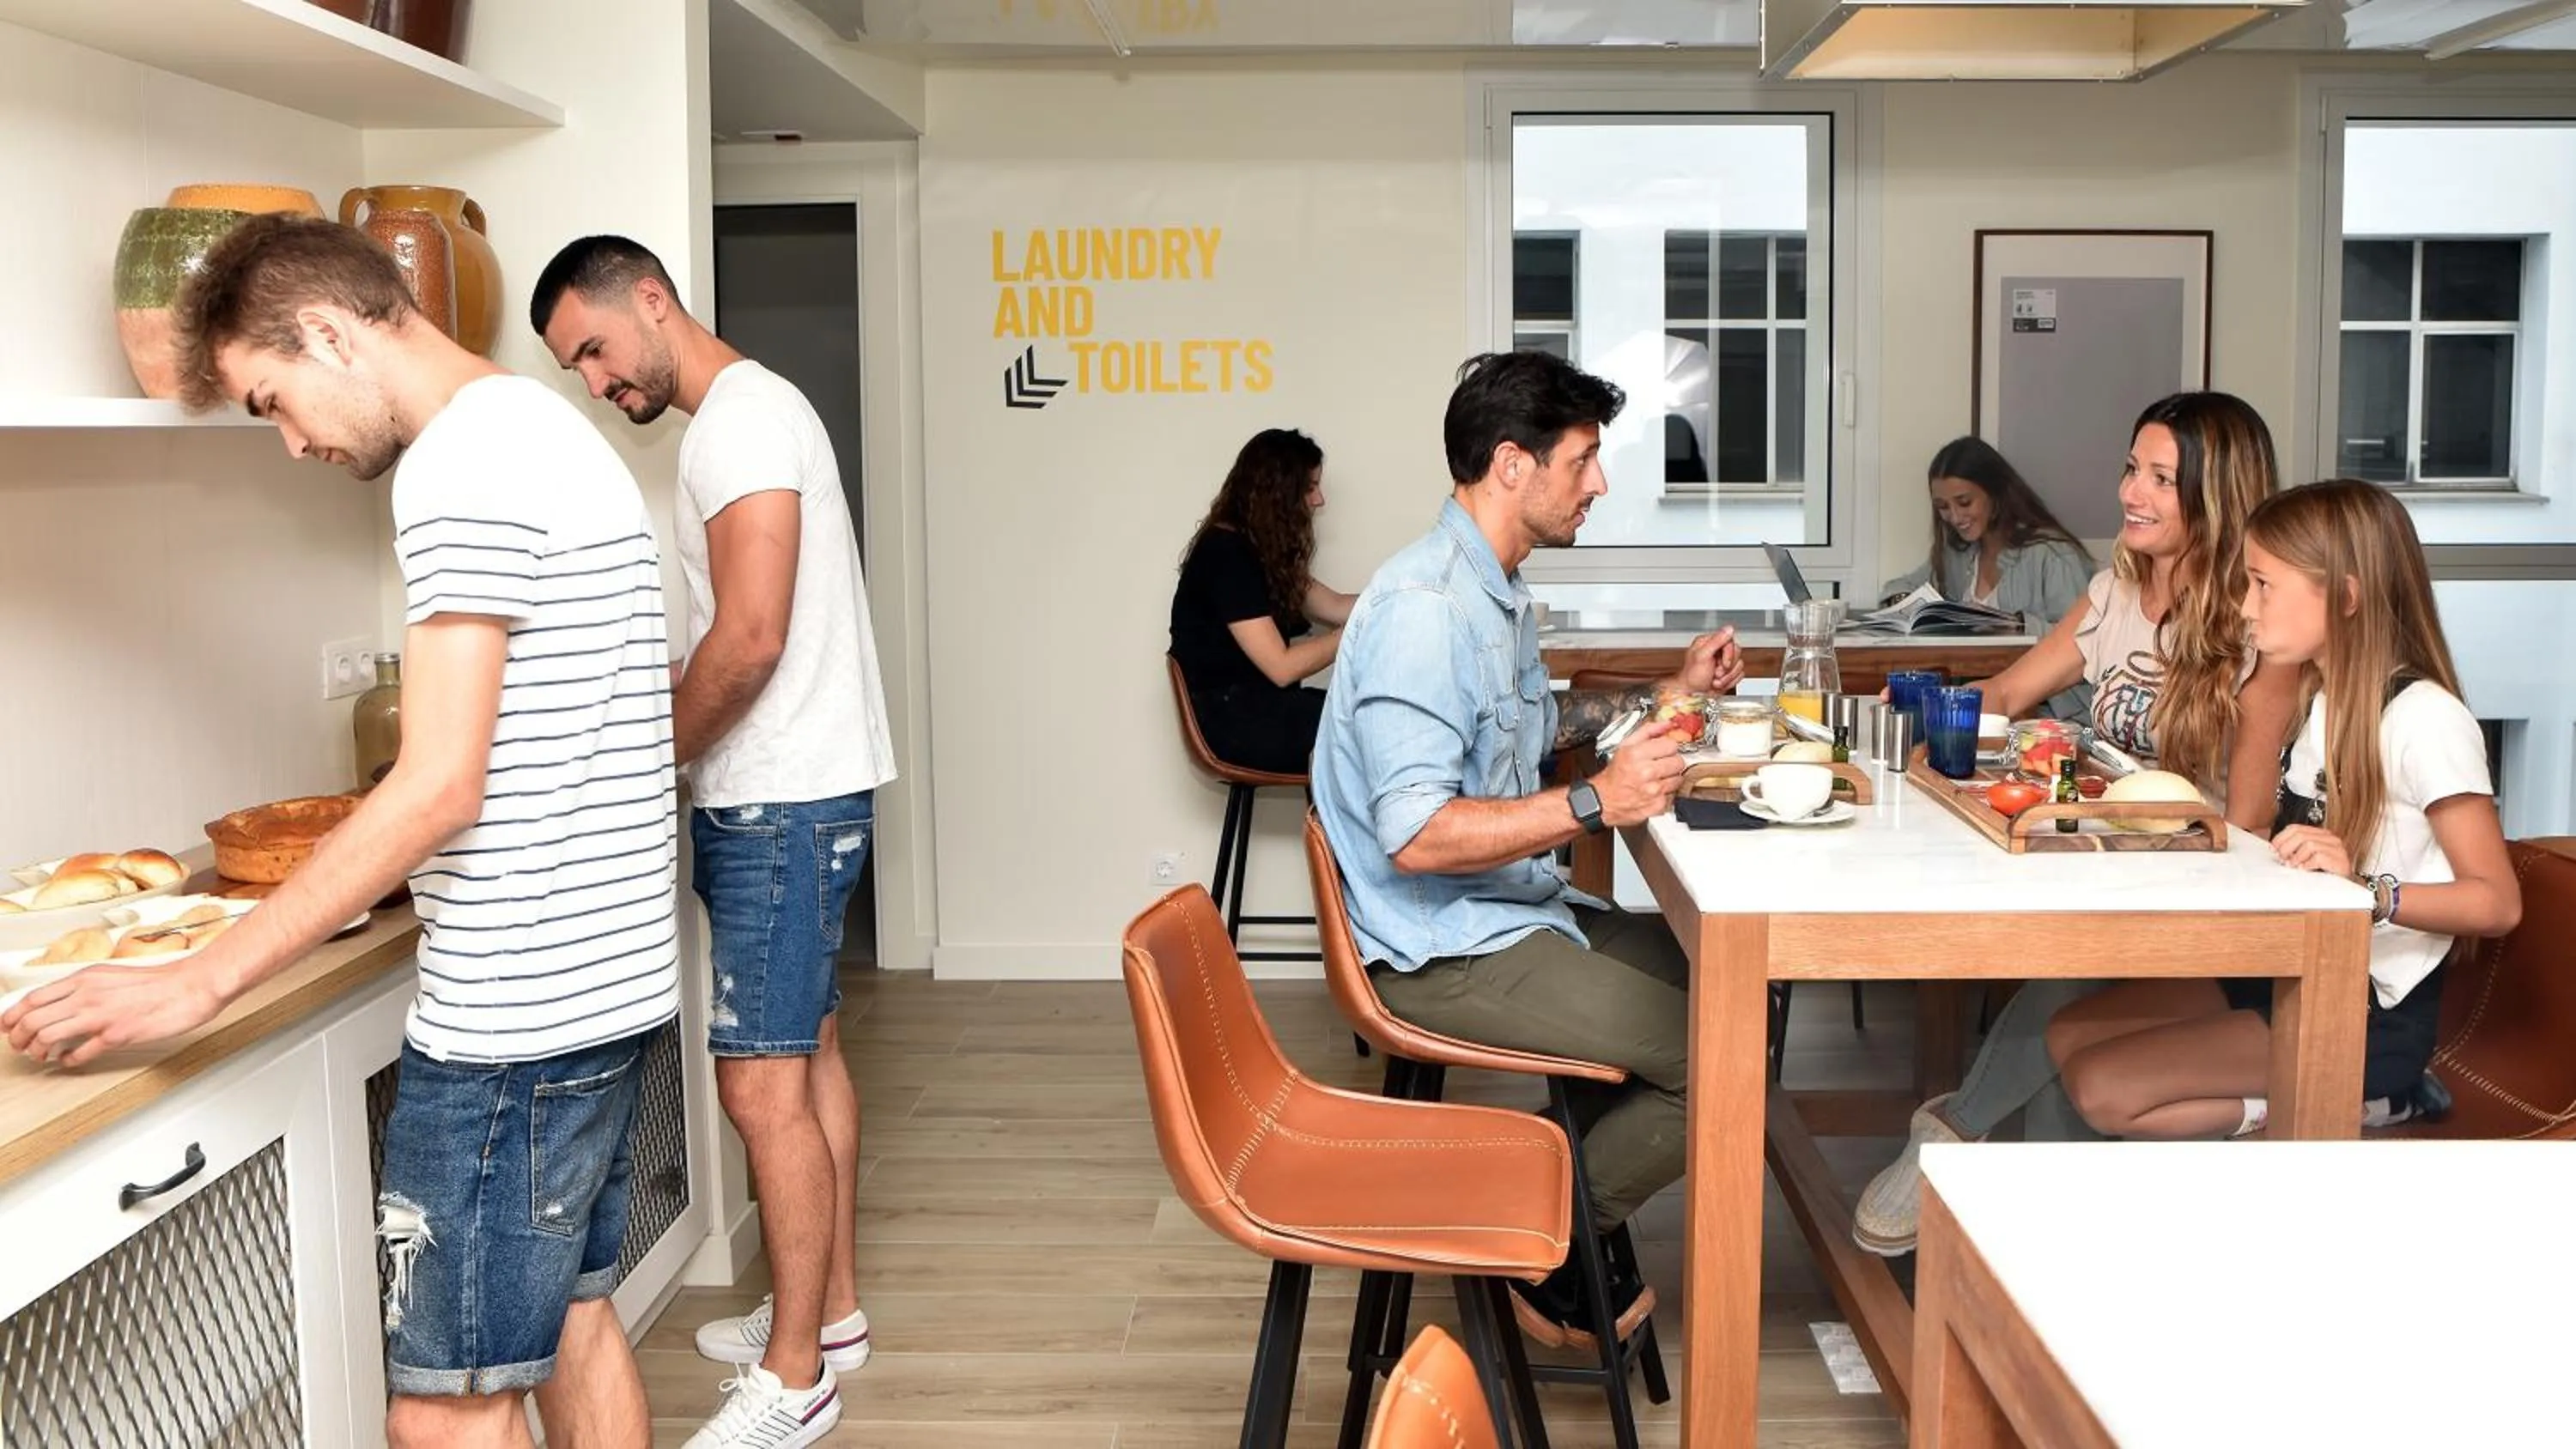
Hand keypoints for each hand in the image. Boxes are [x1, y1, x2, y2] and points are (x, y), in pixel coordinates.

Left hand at [2, 959, 228, 1068]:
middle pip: (33, 1019)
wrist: (192, 986)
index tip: (7, 1026)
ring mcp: (101, 1015)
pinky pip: (79, 1053)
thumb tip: (65, 1002)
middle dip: (19, 1037)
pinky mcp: (116, 1035)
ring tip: (42, 1056)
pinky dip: (67, 1061)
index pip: (33, 998)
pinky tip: (69, 1061)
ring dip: (38, 1051)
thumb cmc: (161, 983)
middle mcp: (88, 995)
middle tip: (21, 1046)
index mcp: (86, 978)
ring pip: (47, 1036)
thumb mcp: (113, 976)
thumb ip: (87, 988)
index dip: (13, 1015)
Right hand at [1591, 721, 1684, 827]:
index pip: (1671, 745)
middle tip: (1660, 765)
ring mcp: (1653, 791)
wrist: (1604, 800)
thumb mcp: (1625, 745)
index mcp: (1637, 754)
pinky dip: (1666, 793)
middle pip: (1678, 762)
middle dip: (1671, 762)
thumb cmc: (1615, 774)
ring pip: (1678, 779)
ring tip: (1656, 778)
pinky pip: (1673, 795)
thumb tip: (1667, 724)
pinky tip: (1654, 790)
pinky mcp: (1657, 805)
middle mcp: (1646, 772)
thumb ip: (1648, 731)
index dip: (1667, 747)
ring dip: (1670, 778)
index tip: (1663, 750)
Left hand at [1666, 627, 1743, 696]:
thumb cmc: (1691, 677)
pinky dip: (1730, 682)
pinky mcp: (1728, 673)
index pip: (1729, 640)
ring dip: (1727, 677)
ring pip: (1739, 665)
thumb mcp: (1702, 656)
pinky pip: (1739, 675)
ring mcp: (1722, 663)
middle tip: (1716, 672)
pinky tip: (1718, 683)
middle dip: (1727, 667)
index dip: (1729, 653)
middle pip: (1736, 652)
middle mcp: (1716, 651)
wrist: (1691, 696)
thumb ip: (1716, 641)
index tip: (1723, 663)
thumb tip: (1729, 628)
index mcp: (1708, 643)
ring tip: (1714, 679)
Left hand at [2271, 825, 2353, 878]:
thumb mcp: (2307, 857)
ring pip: (2309, 844)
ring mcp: (2336, 849)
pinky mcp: (2340, 860)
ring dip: (2296, 857)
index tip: (2273, 848)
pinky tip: (2304, 869)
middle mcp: (2329, 839)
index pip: (2295, 828)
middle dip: (2286, 847)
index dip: (2281, 838)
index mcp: (2320, 834)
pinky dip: (2308, 864)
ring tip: (2293, 865)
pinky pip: (2319, 857)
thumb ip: (2295, 850)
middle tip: (2282, 858)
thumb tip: (2275, 849)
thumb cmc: (2325, 873)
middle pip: (2300, 835)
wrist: (2346, 886)